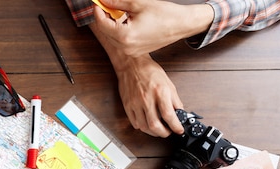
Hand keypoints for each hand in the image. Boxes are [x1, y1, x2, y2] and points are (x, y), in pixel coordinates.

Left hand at [92, 0, 213, 56]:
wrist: (181, 24)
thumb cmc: (164, 14)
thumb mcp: (138, 4)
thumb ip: (117, 3)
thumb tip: (104, 0)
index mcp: (125, 36)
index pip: (102, 24)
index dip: (98, 11)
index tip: (98, 2)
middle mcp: (126, 47)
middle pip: (106, 32)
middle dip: (103, 17)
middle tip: (105, 5)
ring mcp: (131, 51)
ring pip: (112, 37)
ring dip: (111, 24)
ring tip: (116, 12)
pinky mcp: (135, 51)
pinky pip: (121, 41)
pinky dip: (119, 31)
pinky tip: (125, 20)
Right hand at [115, 54, 183, 136]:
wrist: (131, 64)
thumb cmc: (149, 71)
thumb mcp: (168, 83)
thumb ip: (174, 99)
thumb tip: (180, 112)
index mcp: (160, 92)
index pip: (169, 115)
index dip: (175, 126)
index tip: (179, 130)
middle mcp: (147, 99)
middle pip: (155, 125)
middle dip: (164, 133)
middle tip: (168, 132)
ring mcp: (135, 103)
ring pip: (144, 127)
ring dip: (153, 132)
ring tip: (158, 130)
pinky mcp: (127, 105)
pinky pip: (134, 122)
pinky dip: (142, 127)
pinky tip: (147, 124)